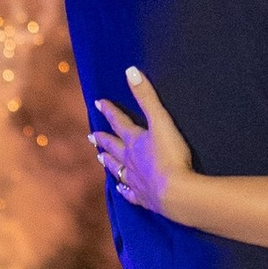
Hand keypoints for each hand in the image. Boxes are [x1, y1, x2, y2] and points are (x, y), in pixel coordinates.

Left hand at [90, 67, 195, 219]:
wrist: (176, 193)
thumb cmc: (170, 156)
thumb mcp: (160, 121)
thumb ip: (146, 97)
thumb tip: (130, 70)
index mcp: (134, 141)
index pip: (119, 122)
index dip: (109, 111)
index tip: (98, 103)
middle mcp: (130, 160)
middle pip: (113, 147)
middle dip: (103, 139)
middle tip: (91, 135)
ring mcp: (135, 180)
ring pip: (117, 169)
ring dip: (109, 162)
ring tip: (100, 158)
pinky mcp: (144, 197)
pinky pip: (129, 192)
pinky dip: (123, 189)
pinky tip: (119, 188)